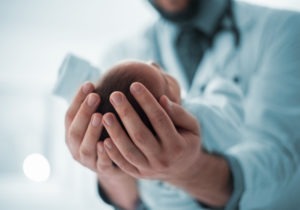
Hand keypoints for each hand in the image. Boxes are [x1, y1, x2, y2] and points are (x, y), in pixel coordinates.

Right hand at [65, 82, 137, 208]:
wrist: (117, 164)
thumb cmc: (111, 134)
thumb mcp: (105, 118)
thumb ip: (108, 100)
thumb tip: (137, 68)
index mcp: (73, 132)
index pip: (70, 114)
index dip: (77, 99)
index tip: (90, 84)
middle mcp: (76, 147)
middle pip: (74, 130)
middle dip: (83, 112)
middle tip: (95, 96)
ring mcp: (88, 161)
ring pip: (85, 147)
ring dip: (91, 131)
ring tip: (101, 116)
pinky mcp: (102, 170)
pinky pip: (101, 164)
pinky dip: (103, 154)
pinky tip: (109, 142)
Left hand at [102, 82, 231, 206]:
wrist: (182, 169)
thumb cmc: (186, 140)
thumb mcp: (191, 126)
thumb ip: (179, 113)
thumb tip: (161, 98)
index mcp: (178, 145)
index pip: (160, 119)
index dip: (146, 101)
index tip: (134, 84)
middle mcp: (163, 159)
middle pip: (140, 135)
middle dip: (126, 114)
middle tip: (115, 95)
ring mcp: (149, 169)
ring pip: (128, 151)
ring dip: (115, 132)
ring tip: (104, 115)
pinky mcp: (138, 174)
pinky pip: (123, 164)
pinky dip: (112, 153)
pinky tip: (102, 139)